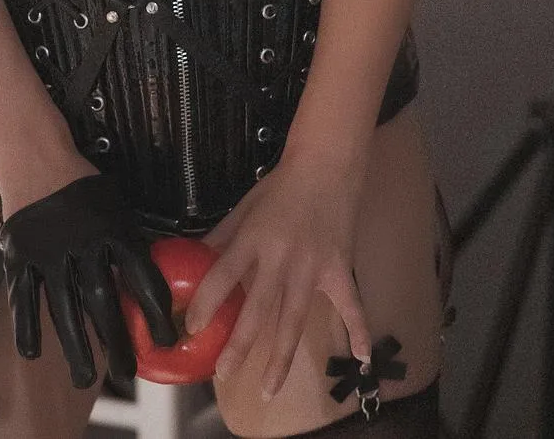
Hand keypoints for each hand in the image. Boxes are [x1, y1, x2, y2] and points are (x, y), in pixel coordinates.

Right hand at [0, 169, 179, 389]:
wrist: (35, 154)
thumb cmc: (82, 184)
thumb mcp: (115, 204)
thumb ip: (127, 240)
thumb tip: (151, 279)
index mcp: (113, 227)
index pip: (141, 276)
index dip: (156, 311)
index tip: (166, 341)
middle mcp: (82, 241)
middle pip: (102, 300)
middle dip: (117, 340)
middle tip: (127, 374)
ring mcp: (48, 249)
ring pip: (64, 305)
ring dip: (76, 345)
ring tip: (86, 377)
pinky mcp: (19, 254)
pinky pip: (22, 296)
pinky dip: (27, 325)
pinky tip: (34, 352)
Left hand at [181, 152, 372, 402]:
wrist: (326, 165)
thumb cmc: (282, 185)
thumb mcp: (244, 206)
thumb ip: (221, 236)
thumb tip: (193, 260)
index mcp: (254, 237)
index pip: (223, 275)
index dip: (206, 303)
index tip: (193, 329)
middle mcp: (281, 256)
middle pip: (257, 307)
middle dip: (239, 344)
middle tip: (224, 373)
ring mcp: (313, 266)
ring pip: (294, 318)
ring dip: (281, 356)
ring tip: (269, 388)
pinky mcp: (340, 268)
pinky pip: (351, 304)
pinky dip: (358, 329)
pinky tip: (361, 358)